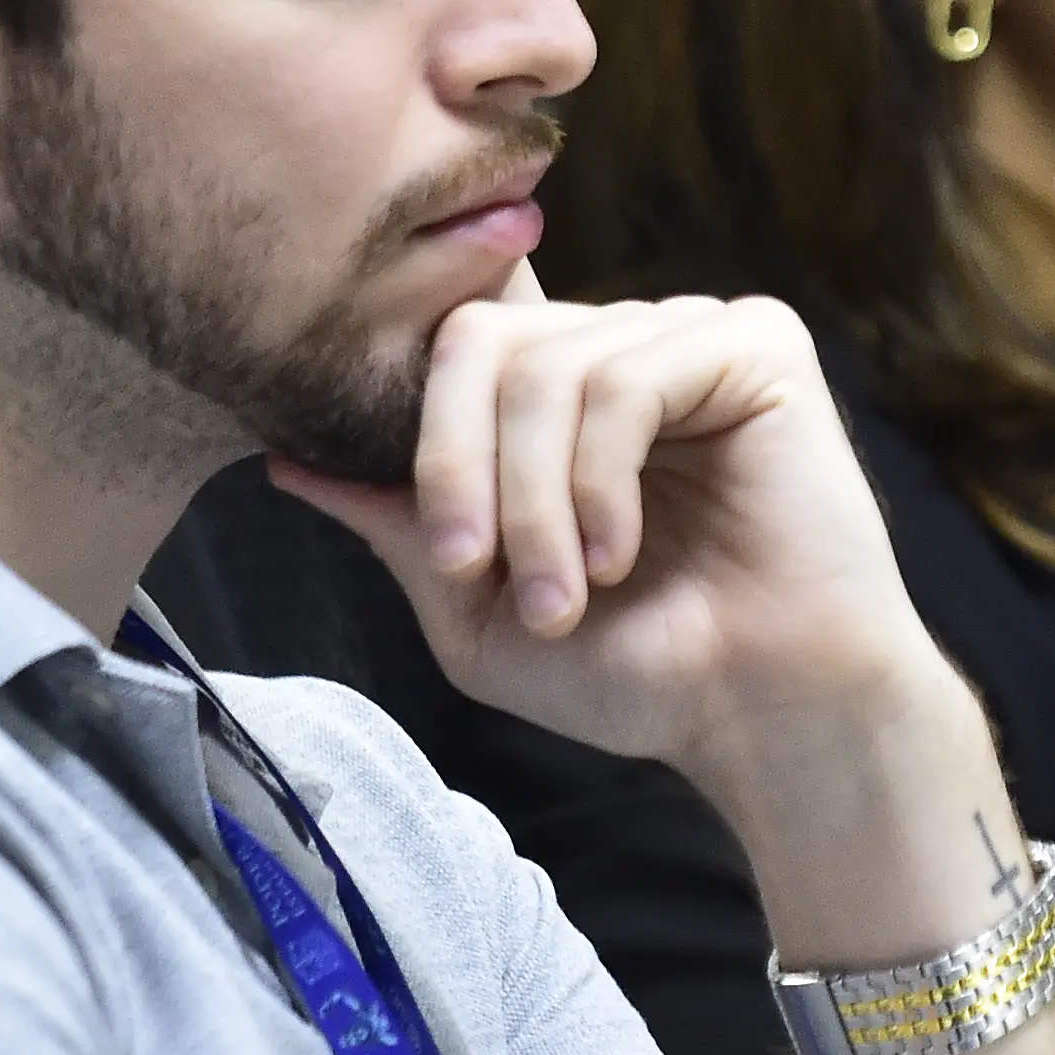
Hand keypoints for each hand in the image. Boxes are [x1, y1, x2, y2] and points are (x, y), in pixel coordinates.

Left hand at [277, 272, 949, 783]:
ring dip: (531, 501)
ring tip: (563, 599)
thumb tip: (288, 459)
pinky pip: (627, 378)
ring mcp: (686, 337)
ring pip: (546, 371)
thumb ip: (400, 528)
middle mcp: (619, 347)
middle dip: (453, 467)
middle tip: (467, 573)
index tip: (428, 535)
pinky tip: (621, 554)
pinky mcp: (754, 346)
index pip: (452, 340)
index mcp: (556, 397)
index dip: (413, 411)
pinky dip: (600, 479)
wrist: (766, 718)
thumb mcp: (478, 614)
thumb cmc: (639, 673)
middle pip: (477, 342)